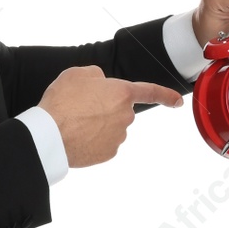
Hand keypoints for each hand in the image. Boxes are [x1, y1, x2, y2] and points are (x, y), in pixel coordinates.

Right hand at [37, 66, 182, 167]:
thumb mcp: (77, 74)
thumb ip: (96, 76)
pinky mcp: (108, 153)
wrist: (50, 134)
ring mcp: (118, 137)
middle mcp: (125, 116)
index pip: (150, 92)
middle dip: (105, 108)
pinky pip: (103, 143)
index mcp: (121, 93)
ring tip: (75, 122)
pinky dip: (92, 140)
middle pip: (119, 110)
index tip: (178, 101)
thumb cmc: (62, 102)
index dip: (166, 95)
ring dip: (97, 124)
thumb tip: (101, 84)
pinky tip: (77, 136)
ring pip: (111, 127)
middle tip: (81, 107)